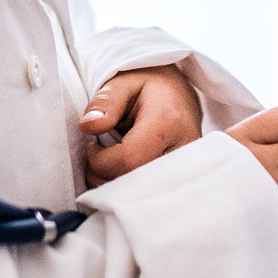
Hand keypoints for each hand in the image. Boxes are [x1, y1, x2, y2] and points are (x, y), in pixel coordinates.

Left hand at [81, 64, 203, 188]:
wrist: (178, 91)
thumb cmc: (147, 85)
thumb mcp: (122, 82)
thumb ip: (104, 102)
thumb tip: (88, 126)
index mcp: (168, 121)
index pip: (129, 160)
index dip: (101, 161)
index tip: (92, 148)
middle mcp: (184, 148)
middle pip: (137, 184)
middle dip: (106, 179)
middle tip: (97, 160)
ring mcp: (189, 167)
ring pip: (145, 195)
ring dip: (117, 187)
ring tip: (110, 164)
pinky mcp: (186, 178)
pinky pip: (154, 194)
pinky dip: (131, 190)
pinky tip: (123, 172)